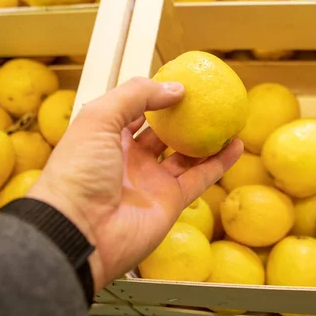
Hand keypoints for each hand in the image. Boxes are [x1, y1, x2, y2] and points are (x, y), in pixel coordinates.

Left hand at [27, 77, 242, 292]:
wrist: (79, 231)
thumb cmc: (79, 171)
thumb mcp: (98, 118)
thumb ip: (135, 96)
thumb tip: (177, 89)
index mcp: (108, 139)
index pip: (134, 113)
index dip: (154, 97)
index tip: (179, 84)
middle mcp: (131, 159)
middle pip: (163, 134)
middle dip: (182, 118)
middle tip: (207, 101)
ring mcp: (152, 182)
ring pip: (186, 156)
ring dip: (206, 140)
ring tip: (228, 120)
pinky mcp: (171, 202)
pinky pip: (201, 178)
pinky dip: (220, 163)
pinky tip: (236, 145)